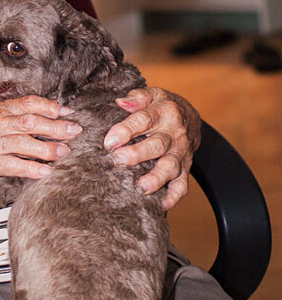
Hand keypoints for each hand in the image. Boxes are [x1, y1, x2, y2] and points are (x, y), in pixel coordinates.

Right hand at [0, 95, 81, 186]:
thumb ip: (12, 117)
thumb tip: (44, 116)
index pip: (27, 103)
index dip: (50, 107)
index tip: (68, 112)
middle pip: (30, 121)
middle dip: (56, 126)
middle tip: (75, 130)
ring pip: (24, 143)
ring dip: (48, 148)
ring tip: (64, 152)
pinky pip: (14, 165)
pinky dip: (32, 168)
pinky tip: (45, 172)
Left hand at [103, 87, 200, 210]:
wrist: (191, 117)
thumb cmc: (162, 106)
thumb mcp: (152, 94)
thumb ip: (137, 97)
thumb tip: (120, 102)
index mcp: (164, 112)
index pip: (143, 119)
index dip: (126, 130)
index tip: (109, 141)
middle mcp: (174, 134)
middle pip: (157, 145)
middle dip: (138, 154)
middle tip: (118, 160)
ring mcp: (181, 153)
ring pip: (171, 167)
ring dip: (156, 179)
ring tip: (141, 187)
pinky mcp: (185, 168)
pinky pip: (182, 185)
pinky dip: (173, 197)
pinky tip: (161, 205)